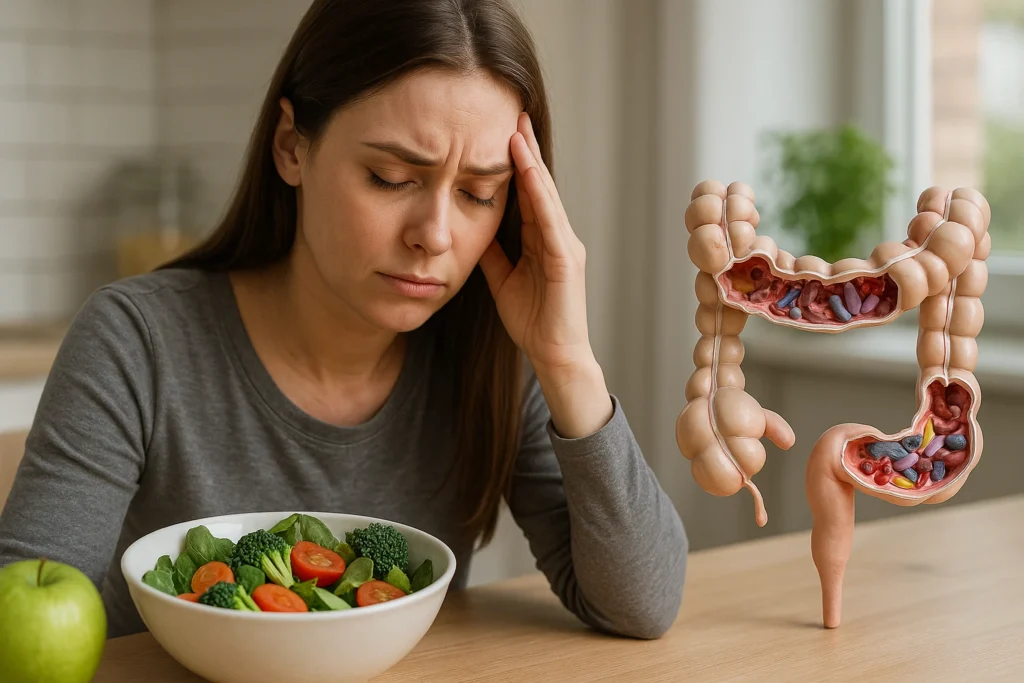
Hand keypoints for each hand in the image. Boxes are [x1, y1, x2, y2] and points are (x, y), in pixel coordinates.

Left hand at [479, 112, 591, 377]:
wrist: (554, 356)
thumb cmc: (533, 322)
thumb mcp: (503, 280)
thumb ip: (492, 253)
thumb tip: (471, 227)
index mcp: (543, 241)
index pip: (529, 194)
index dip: (516, 163)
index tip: (503, 132)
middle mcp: (558, 237)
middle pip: (540, 185)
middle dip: (526, 150)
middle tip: (513, 113)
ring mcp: (565, 246)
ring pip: (546, 195)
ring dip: (531, 162)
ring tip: (518, 131)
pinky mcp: (566, 260)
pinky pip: (549, 219)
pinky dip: (539, 193)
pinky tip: (527, 170)